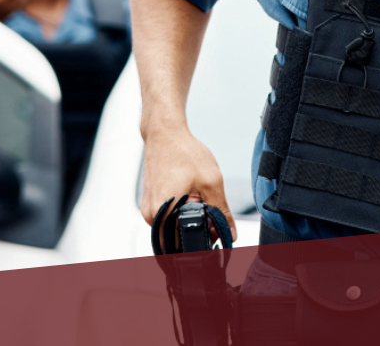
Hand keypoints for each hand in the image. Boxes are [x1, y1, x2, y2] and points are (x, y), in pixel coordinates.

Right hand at [140, 127, 236, 242]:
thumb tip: (229, 232)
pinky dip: (181, 210)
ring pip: (173, 226)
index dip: (203, 243)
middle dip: (196, 230)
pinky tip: (187, 192)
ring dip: (188, 218)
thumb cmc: (182, 151)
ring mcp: (149, 208)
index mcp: (163, 213)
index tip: (215, 235)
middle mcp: (152, 214)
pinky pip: (168, 215)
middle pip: (178, 237)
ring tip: (195, 196)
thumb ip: (222, 210)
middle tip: (208, 212)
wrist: (164, 133)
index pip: (183, 246)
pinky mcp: (151, 201)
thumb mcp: (211, 181)